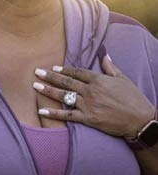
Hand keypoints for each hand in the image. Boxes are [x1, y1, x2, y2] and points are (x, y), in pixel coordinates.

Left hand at [33, 55, 156, 137]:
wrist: (141, 120)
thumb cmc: (134, 99)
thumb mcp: (123, 79)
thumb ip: (110, 67)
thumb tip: (103, 54)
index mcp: (99, 80)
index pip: (77, 72)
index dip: (64, 70)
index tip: (53, 67)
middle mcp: (92, 91)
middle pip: (67, 82)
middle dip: (50, 77)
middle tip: (36, 72)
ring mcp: (89, 105)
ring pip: (65, 96)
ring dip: (48, 91)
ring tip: (35, 86)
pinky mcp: (89, 118)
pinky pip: (68, 115)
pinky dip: (54, 113)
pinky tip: (41, 110)